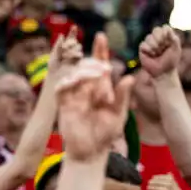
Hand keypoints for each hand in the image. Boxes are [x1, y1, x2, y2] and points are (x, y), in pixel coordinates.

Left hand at [42, 26, 81, 91]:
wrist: (55, 83)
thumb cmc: (53, 70)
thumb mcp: (54, 57)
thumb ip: (58, 46)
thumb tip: (61, 35)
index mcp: (66, 49)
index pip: (70, 39)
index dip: (72, 33)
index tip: (73, 27)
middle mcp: (73, 53)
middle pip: (74, 44)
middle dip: (70, 45)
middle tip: (66, 48)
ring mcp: (77, 59)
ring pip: (77, 51)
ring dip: (72, 52)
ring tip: (67, 56)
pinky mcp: (80, 66)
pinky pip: (80, 60)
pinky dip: (79, 57)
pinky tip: (80, 57)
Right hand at [57, 33, 134, 162]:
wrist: (90, 152)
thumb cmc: (105, 134)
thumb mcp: (118, 114)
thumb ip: (123, 97)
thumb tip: (129, 77)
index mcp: (101, 88)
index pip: (99, 65)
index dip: (99, 50)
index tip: (100, 36)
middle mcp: (86, 89)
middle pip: (85, 66)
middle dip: (93, 61)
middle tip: (105, 68)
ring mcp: (74, 96)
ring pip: (74, 74)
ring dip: (84, 71)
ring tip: (98, 76)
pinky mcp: (64, 105)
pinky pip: (61, 88)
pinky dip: (67, 82)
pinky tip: (75, 81)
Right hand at [138, 25, 181, 79]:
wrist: (163, 72)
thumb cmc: (171, 61)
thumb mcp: (176, 50)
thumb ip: (174, 39)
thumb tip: (168, 28)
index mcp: (167, 36)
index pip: (165, 28)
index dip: (166, 33)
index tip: (169, 42)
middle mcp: (157, 38)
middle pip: (156, 30)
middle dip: (160, 39)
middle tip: (162, 48)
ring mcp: (149, 43)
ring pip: (149, 37)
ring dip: (154, 46)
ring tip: (157, 54)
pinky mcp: (142, 49)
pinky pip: (143, 44)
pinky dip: (149, 50)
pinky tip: (151, 55)